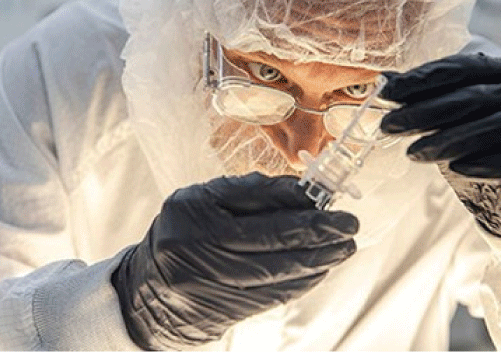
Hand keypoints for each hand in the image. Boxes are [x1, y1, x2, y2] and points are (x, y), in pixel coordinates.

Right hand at [111, 172, 357, 349]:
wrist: (151, 291)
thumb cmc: (182, 232)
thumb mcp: (202, 199)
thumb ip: (249, 191)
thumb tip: (300, 189)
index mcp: (195, 218)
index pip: (259, 215)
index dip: (302, 211)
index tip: (332, 204)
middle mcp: (203, 255)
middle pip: (274, 248)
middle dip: (319, 237)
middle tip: (349, 227)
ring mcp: (216, 287)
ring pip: (279, 276)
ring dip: (319, 261)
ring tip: (344, 247)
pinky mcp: (231, 311)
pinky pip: (276, 296)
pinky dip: (303, 282)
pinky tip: (322, 268)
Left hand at [379, 53, 500, 237]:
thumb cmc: (483, 152)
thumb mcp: (453, 124)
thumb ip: (427, 102)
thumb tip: (385, 82)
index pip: (461, 68)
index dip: (421, 80)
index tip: (386, 92)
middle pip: (475, 97)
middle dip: (425, 112)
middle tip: (390, 125)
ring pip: (499, 127)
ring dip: (451, 139)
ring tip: (414, 153)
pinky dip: (487, 163)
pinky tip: (457, 168)